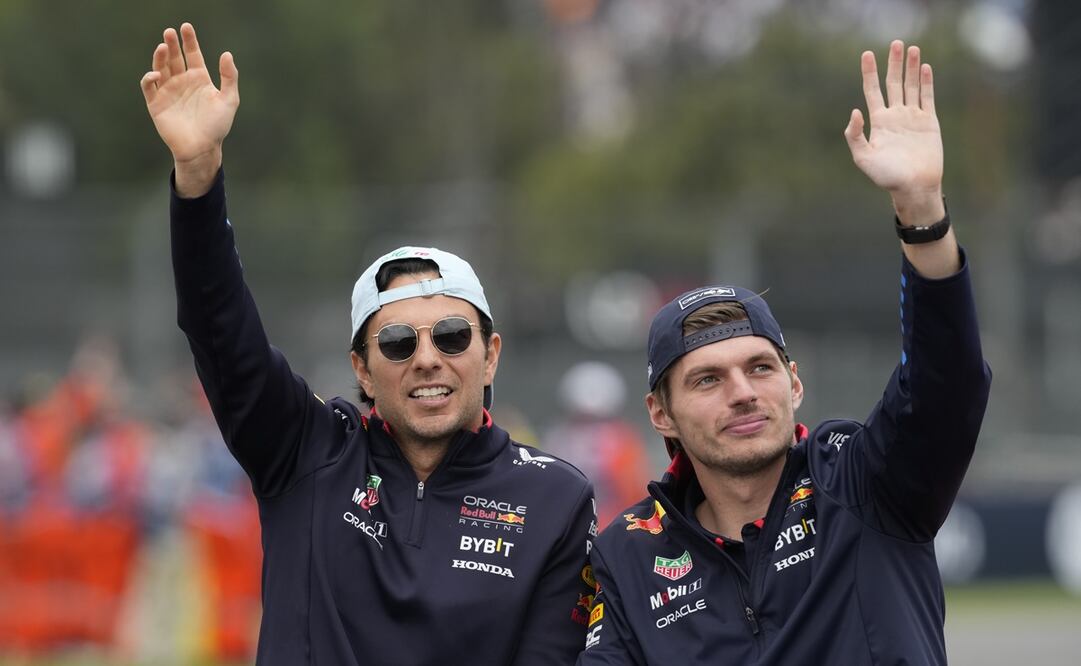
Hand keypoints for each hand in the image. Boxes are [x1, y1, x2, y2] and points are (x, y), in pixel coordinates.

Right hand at [140, 23, 238, 196]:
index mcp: (199, 79)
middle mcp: (182, 82)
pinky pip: (149, 86)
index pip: (192, 55)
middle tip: (169, 32)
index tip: (186, 27)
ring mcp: (168, 92)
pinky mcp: (156, 103)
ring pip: (160, 68)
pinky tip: (156, 74)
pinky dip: (149, 78)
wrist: (202, 148)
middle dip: (171, 44)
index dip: (189, 41)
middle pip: (174, 58)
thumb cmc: (217, 126)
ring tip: (163, 46)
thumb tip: (227, 53)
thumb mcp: (229, 100)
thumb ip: (230, 77)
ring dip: (160, 57)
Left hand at [844, 41, 943, 223]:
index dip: (869, 72)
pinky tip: (924, 67)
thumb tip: (855, 112)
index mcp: (878, 122)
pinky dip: (925, 82)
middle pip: (893, 83)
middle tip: (895, 43)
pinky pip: (927, 97)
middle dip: (893, 64)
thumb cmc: (887, 176)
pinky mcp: (929, 122)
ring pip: (911, 86)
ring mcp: (912, 117)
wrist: (914, 186)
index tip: (866, 54)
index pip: (872, 90)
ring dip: (911, 67)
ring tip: (911, 48)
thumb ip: (855, 136)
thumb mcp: (863, 158)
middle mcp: (895, 116)